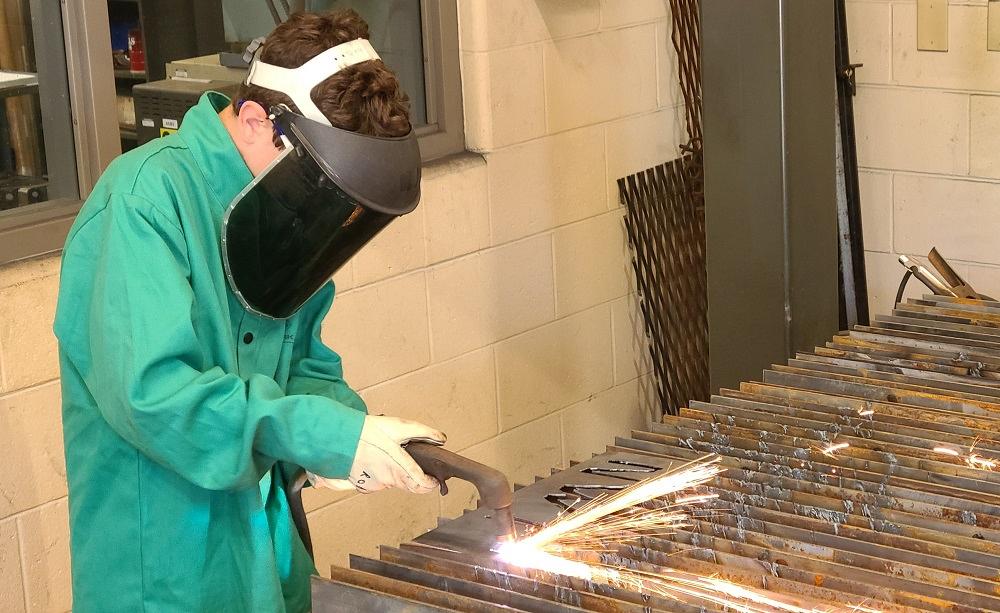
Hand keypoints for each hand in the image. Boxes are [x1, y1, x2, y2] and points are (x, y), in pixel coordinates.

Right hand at [317, 416, 445, 494]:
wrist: (336, 437)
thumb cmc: (366, 432)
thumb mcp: (399, 427)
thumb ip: (423, 433)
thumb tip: (440, 439)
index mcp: (398, 469)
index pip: (422, 486)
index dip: (431, 484)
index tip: (435, 480)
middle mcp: (387, 480)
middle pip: (408, 486)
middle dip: (414, 478)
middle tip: (415, 465)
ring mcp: (372, 484)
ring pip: (391, 483)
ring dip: (395, 474)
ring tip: (389, 456)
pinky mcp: (359, 484)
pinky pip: (375, 482)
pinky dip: (378, 474)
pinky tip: (374, 461)